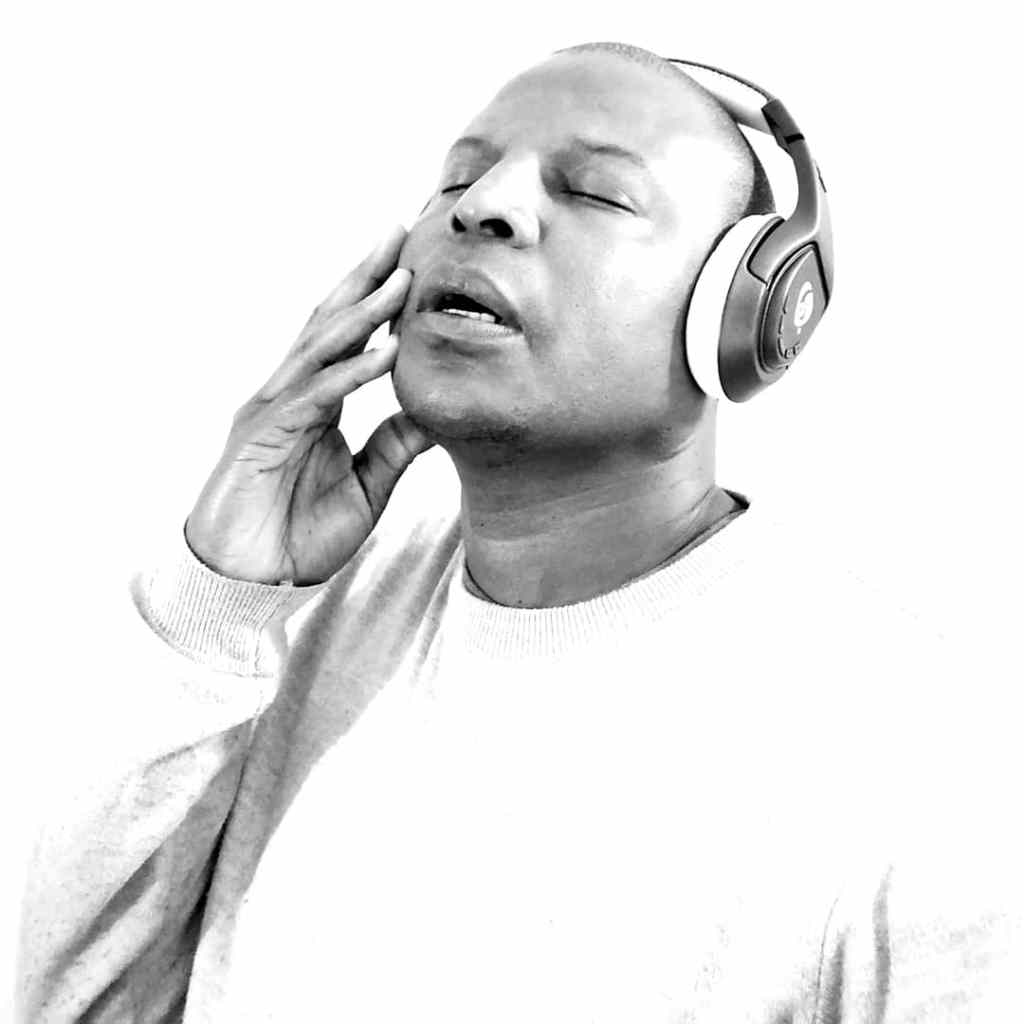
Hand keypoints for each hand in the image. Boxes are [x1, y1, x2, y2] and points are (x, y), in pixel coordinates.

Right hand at [185, 225, 431, 584]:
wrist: (248, 582)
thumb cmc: (297, 536)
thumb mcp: (366, 488)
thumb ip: (394, 448)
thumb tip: (434, 414)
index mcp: (314, 401)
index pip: (348, 338)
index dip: (378, 300)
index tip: (413, 263)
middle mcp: (291, 394)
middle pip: (330, 322)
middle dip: (365, 276)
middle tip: (400, 231)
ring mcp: (273, 410)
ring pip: (321, 348)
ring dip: (362, 311)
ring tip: (401, 276)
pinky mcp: (264, 436)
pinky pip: (314, 396)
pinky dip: (351, 372)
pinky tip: (384, 351)